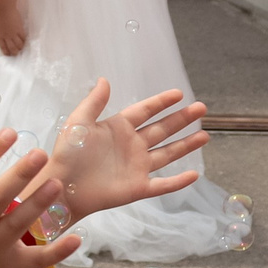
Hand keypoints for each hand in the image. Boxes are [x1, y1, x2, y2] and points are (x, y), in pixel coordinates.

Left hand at [0, 0, 26, 55]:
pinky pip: (23, 37)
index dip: (6, 51)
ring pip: (18, 44)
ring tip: (21, 49)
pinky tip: (25, 41)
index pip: (2, 46)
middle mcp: (6, 36)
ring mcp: (13, 33)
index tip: (8, 54)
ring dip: (20, 47)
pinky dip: (24, 40)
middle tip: (16, 54)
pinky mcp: (19, 29)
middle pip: (12, 47)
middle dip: (14, 52)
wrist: (4, 8)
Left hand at [38, 79, 209, 221]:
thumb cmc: (67, 154)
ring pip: (168, 154)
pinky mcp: (138, 187)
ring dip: (186, 145)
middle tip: (201, 108)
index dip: (161, 102)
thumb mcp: (78, 122)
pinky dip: (179, 181)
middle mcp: (131, 146)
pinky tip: (195, 174)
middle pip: (162, 129)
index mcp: (117, 128)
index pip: (144, 111)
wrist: (62, 186)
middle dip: (181, 119)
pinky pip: (163, 185)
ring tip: (205, 135)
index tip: (179, 93)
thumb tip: (104, 79)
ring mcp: (136, 167)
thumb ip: (94, 102)